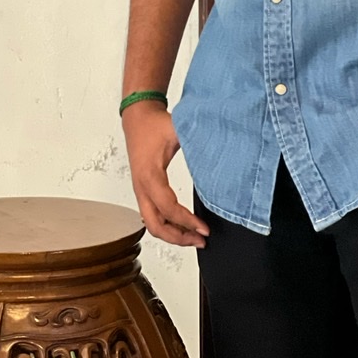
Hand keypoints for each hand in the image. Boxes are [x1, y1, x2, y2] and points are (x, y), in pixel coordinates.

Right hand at [121, 102, 209, 247]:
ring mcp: (140, 190)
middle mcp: (141, 187)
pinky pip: (151, 215)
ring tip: (194, 238)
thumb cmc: (155, 123)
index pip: (168, 208)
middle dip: (178, 238)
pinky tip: (182, 225)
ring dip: (172, 234)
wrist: (137, 116)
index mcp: (150, 175)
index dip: (187, 222)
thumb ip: (197, 140)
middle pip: (155, 226)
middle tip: (201, 240)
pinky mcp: (142, 190)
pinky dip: (166, 225)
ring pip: (151, 224)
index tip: (204, 228)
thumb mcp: (178, 130)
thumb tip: (220, 151)